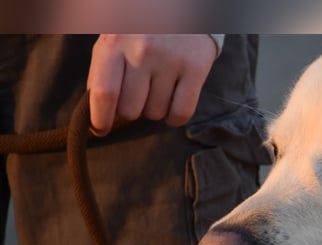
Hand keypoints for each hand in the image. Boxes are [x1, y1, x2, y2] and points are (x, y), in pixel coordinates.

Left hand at [87, 34, 216, 136]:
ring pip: (156, 113)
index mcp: (114, 42)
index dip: (100, 119)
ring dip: (154, 109)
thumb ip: (102, 74)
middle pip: (131, 110)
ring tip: (157, 87)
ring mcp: (171, 60)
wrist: (179, 7)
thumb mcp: (113, 41)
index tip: (100, 129)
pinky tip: (172, 103)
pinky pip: (181, 113)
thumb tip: (99, 116)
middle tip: (137, 93)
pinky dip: (174, 117)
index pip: (104, 93)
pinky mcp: (195, 68)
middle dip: (131, 109)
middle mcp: (142, 51)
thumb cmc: (139, 31)